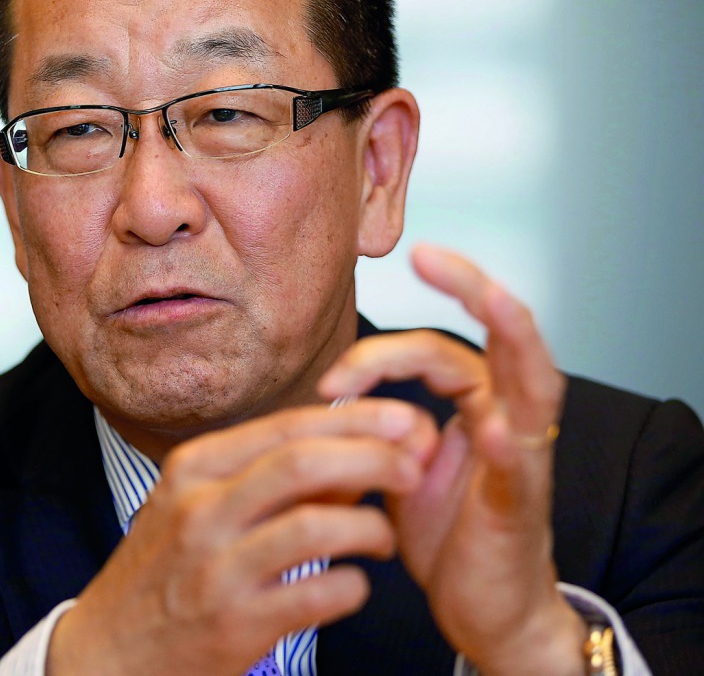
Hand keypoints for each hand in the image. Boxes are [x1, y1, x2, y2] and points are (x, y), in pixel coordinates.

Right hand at [47, 400, 437, 675]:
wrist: (107, 653)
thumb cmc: (162, 572)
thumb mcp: (195, 507)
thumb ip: (266, 478)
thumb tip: (351, 454)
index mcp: (193, 470)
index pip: (285, 427)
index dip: (354, 420)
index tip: (402, 419)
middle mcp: (200, 511)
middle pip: (302, 464)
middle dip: (373, 458)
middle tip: (415, 467)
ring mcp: (215, 570)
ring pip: (314, 527)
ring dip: (369, 527)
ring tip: (385, 536)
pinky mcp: (233, 628)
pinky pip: (317, 596)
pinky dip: (351, 587)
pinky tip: (353, 585)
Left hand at [318, 244, 586, 674]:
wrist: (484, 609)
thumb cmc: (447, 535)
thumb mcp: (398, 469)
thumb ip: (375, 427)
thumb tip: (330, 398)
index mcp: (475, 404)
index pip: (432, 348)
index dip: (378, 352)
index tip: (328, 379)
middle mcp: (506, 417)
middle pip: (496, 336)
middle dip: (468, 287)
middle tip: (426, 252)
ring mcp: (522, 459)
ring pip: (533, 382)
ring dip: (513, 337)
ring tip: (494, 299)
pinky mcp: (521, 506)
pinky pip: (523, 470)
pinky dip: (511, 448)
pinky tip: (496, 429)